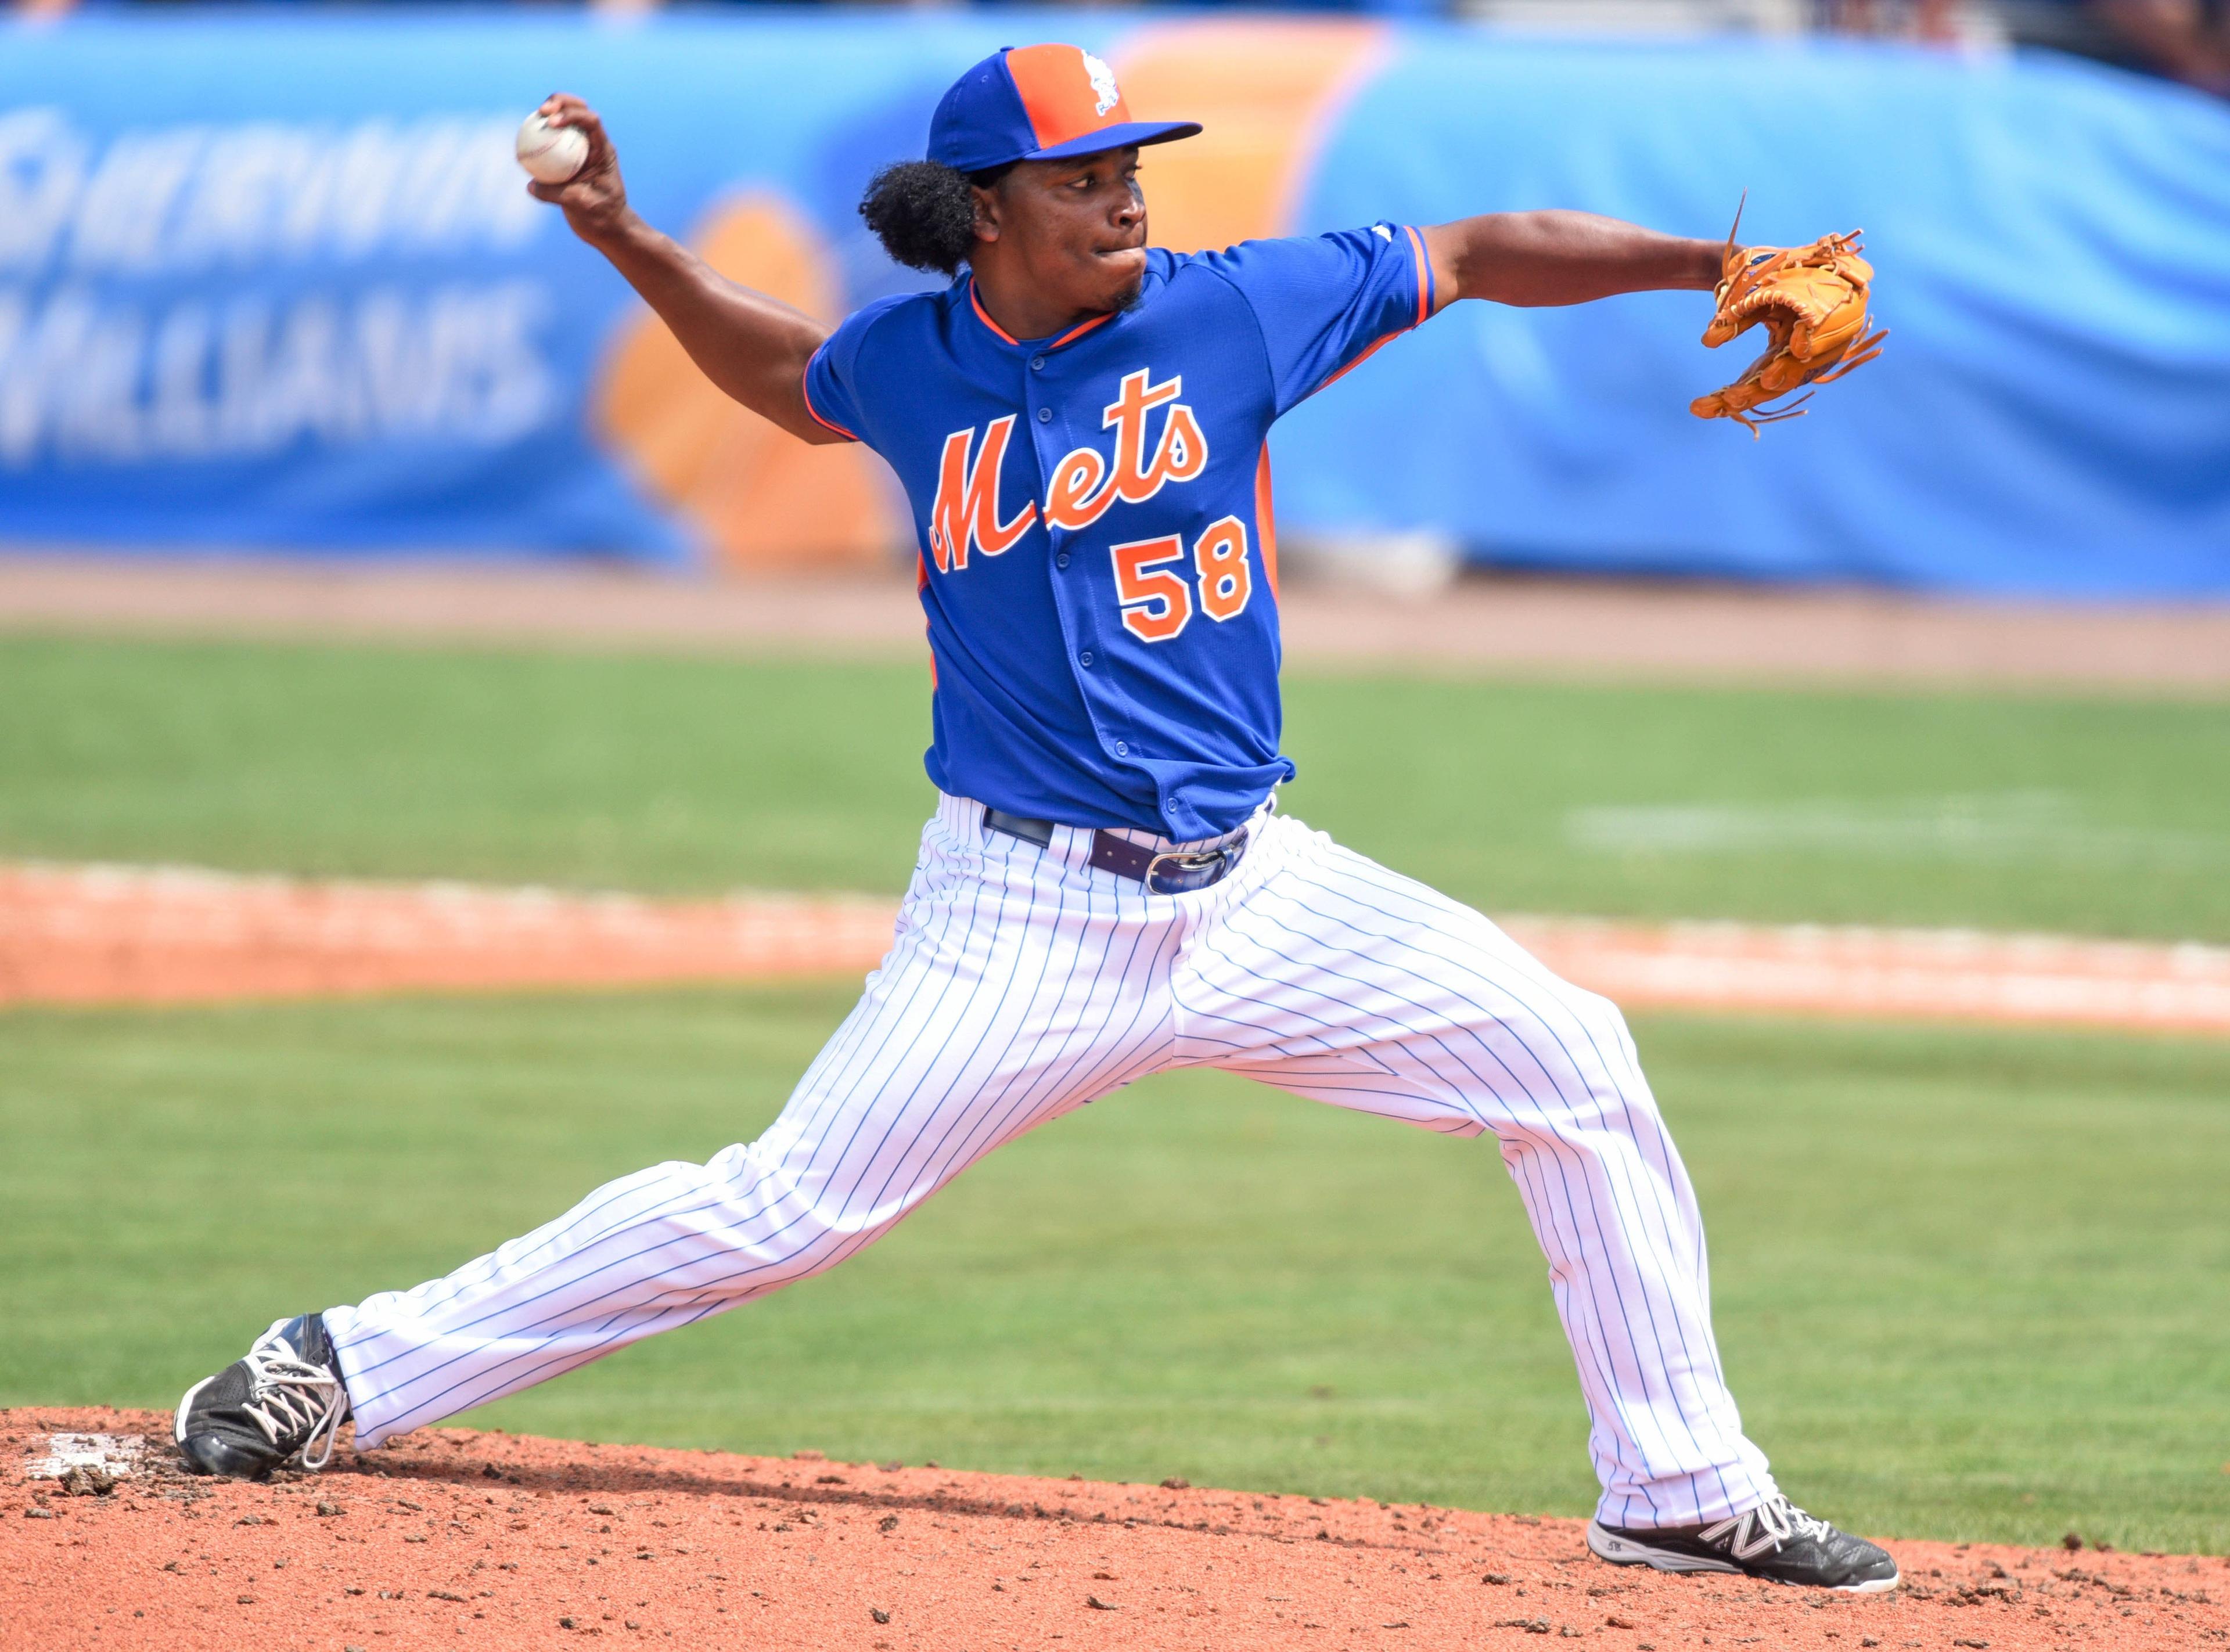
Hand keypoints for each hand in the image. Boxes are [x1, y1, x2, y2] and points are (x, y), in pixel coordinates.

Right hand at [526, 93, 631, 245]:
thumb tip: (531, 185)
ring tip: (534, 116)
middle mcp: (593, 145)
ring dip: (550, 113)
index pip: (591, 121)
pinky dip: (541, 136)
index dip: (572, 114)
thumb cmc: (602, 216)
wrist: (607, 227)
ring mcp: (581, 150)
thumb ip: (556, 194)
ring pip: (566, 122)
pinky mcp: (569, 159)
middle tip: (542, 111)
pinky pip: (553, 142)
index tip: (552, 123)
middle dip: (561, 102)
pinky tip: (525, 139)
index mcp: (603, 151)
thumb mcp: (580, 205)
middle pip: (579, 110)